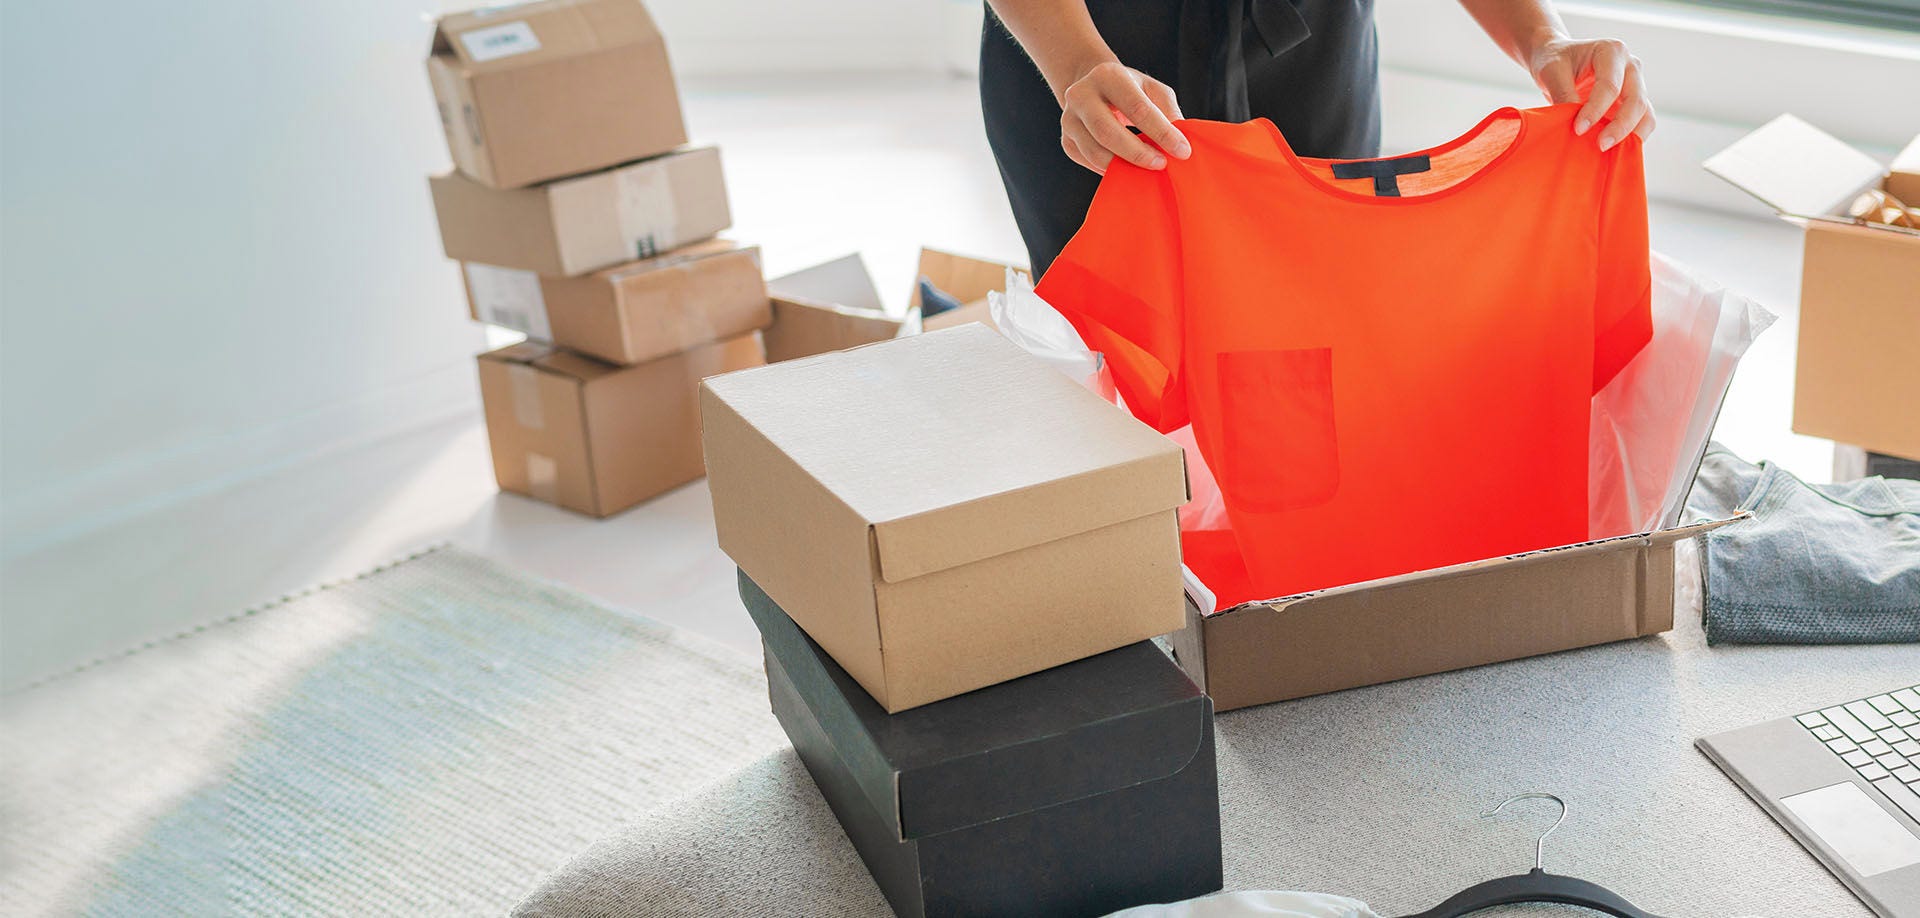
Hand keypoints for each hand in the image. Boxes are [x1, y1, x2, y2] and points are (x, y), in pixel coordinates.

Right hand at [1058, 61, 1190, 174]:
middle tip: (1161, 164)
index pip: (1137, 108)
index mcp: (1107, 75)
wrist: (1093, 88)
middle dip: (1138, 153)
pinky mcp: (1066, 140)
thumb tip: (1179, 140)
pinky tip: (1126, 167)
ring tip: (1146, 169)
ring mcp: (1068, 119)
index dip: (1162, 132)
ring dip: (1123, 166)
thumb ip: (1168, 111)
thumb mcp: (1152, 89)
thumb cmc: (1129, 90)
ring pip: (1094, 152)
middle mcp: (1081, 95)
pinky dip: (1109, 170)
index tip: (1182, 150)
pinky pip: (1087, 162)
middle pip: (1108, 132)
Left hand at [1526, 36, 1654, 149]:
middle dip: (1620, 126)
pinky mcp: (1633, 102)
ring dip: (1631, 135)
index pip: (1610, 85)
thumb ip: (1563, 95)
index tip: (1578, 129)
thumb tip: (1577, 126)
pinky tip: (1615, 151)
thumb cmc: (1555, 60)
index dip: (1596, 110)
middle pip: (1636, 100)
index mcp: (1612, 51)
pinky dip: (1632, 138)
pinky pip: (1642, 122)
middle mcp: (1630, 66)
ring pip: (1645, 113)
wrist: (1558, 58)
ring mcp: (1635, 84)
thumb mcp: (1551, 72)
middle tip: (1601, 145)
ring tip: (1610, 151)